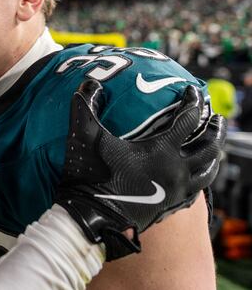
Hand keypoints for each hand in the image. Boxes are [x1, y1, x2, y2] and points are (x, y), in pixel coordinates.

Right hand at [55, 79, 225, 260]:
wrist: (91, 218)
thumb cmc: (89, 175)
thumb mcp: (83, 134)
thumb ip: (85, 104)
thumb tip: (89, 83)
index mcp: (161, 150)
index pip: (188, 119)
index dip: (193, 101)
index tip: (191, 90)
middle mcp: (176, 171)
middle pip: (209, 145)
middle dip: (215, 127)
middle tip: (216, 116)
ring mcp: (176, 191)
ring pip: (209, 170)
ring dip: (213, 154)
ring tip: (212, 144)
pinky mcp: (171, 207)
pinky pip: (197, 190)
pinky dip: (201, 177)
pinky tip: (196, 174)